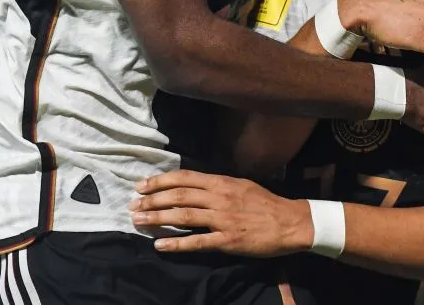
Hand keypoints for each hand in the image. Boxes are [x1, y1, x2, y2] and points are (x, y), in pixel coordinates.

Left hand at [130, 170, 310, 256]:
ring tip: (138, 220)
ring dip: (158, 218)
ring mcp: (223, 219)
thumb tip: (193, 184)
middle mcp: (219, 198)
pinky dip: (177, 243)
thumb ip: (217, 185)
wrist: (290, 222)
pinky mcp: (228, 240)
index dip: (160, 181)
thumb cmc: (265, 203)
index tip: (142, 184)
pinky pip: (198, 242)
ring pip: (184, 216)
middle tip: (133, 204)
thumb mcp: (240, 185)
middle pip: (179, 196)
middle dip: (152, 199)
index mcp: (222, 182)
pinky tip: (160, 245)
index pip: (184, 178)